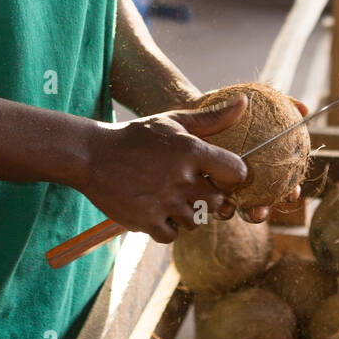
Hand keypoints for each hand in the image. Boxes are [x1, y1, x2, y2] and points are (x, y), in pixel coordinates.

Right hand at [80, 97, 250, 242]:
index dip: (233, 176)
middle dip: (209, 198)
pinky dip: (168, 227)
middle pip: (218, 202)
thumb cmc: (138, 137)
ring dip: (188, 214)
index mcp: (191, 150)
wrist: (92, 155)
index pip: (236, 172)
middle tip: (191, 188)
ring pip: (197, 222)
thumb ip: (212, 118)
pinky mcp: (146, 220)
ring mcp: (163, 201)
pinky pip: (172, 235)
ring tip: (171, 198)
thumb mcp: (173, 121)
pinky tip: (158, 210)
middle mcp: (181, 178)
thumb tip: (245, 103)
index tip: (220, 175)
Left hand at [188, 92, 308, 223]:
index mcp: (259, 163)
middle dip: (261, 211)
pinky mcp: (200, 184)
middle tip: (260, 211)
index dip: (290, 191)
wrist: (189, 106)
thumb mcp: (251, 99)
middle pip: (257, 200)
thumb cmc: (225, 102)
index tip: (292, 194)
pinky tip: (213, 201)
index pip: (280, 181)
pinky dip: (213, 202)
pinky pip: (208, 199)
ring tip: (232, 210)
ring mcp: (221, 182)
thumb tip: (304, 108)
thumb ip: (279, 103)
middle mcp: (242, 177)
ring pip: (234, 205)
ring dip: (236, 213)